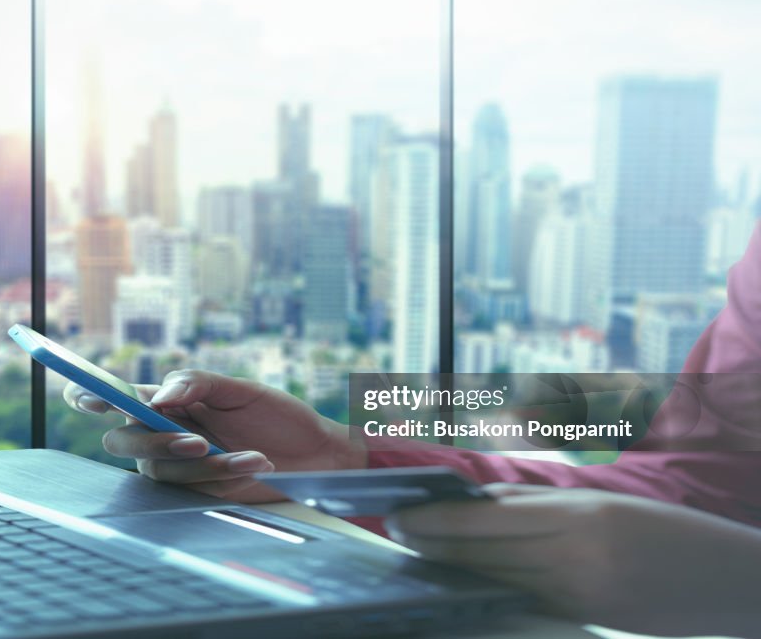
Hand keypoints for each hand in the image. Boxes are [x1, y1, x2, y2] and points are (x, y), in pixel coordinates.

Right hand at [64, 369, 364, 500]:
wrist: (316, 453)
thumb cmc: (277, 416)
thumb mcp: (240, 389)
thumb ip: (196, 384)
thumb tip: (157, 396)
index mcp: (167, 400)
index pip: (117, 396)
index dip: (90, 396)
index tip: (88, 398)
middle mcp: (163, 433)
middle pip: (123, 441)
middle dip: (152, 443)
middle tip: (197, 439)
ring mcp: (177, 465)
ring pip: (159, 469)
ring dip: (203, 462)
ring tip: (249, 454)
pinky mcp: (197, 491)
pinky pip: (192, 486)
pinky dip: (225, 473)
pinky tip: (256, 462)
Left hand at [385, 484, 760, 636]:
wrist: (733, 584)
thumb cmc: (669, 531)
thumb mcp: (603, 502)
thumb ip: (537, 504)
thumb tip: (478, 503)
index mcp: (579, 519)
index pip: (485, 520)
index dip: (436, 520)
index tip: (400, 513)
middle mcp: (574, 560)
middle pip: (482, 553)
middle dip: (432, 543)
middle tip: (396, 530)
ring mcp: (580, 598)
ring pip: (495, 580)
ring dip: (452, 566)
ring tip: (419, 552)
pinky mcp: (585, 621)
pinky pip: (523, 601)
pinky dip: (489, 587)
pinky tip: (466, 577)